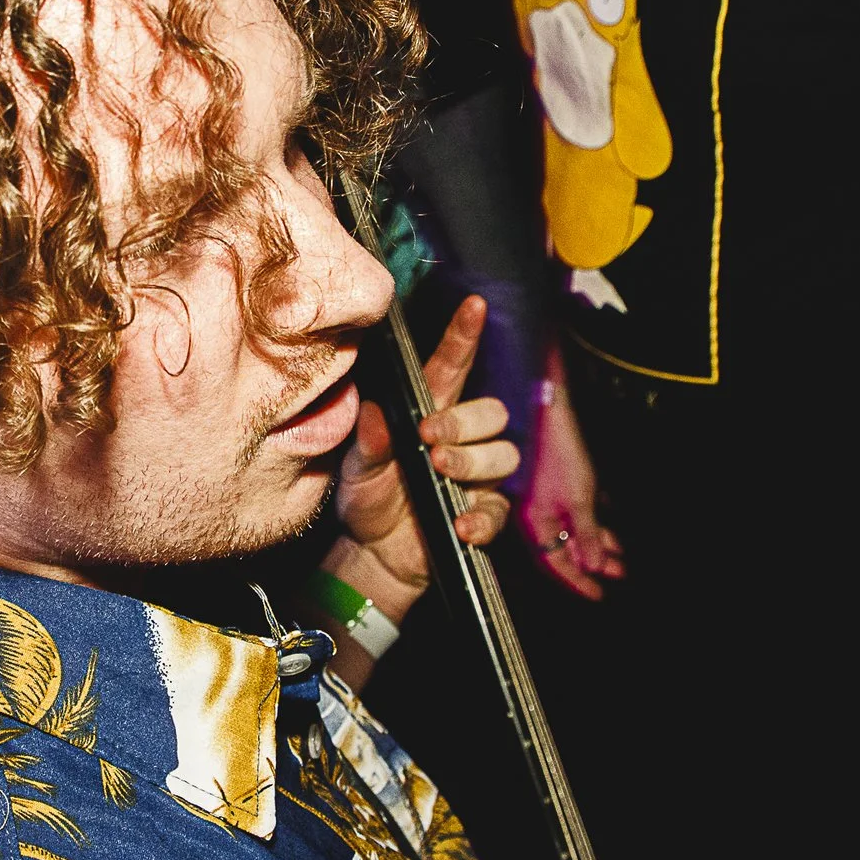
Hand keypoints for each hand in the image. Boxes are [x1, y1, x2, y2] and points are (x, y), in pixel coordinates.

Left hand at [335, 294, 517, 595]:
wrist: (374, 552)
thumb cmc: (368, 496)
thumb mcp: (357, 468)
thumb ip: (369, 443)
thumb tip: (374, 415)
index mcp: (429, 413)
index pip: (452, 368)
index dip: (464, 336)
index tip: (474, 306)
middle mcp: (461, 438)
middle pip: (489, 410)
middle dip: (463, 421)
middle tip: (430, 437)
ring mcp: (476, 475)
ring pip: (502, 453)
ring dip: (472, 460)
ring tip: (441, 470)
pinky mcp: (483, 512)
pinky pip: (498, 509)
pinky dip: (482, 517)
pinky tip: (462, 524)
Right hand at [518, 349, 623, 599]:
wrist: (545, 408)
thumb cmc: (557, 449)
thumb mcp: (578, 498)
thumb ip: (585, 533)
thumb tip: (593, 566)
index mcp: (534, 521)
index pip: (555, 563)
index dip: (578, 582)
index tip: (598, 596)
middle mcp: (534, 514)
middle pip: (563, 549)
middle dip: (591, 565)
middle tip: (618, 576)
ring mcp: (541, 500)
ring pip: (569, 532)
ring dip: (594, 545)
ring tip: (618, 557)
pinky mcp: (551, 485)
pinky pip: (570, 515)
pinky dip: (589, 525)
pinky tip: (605, 529)